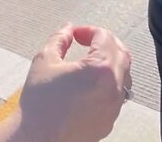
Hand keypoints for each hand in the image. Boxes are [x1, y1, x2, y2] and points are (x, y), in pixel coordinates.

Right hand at [14, 24, 131, 141]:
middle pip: (121, 53)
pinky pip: (117, 96)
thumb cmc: (39, 104)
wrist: (38, 138)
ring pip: (123, 75)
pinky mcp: (110, 121)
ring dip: (110, 62)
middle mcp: (114, 88)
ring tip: (90, 60)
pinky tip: (90, 84)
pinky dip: (109, 84)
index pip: (104, 38)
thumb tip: (68, 30)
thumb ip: (60, 39)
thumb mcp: (45, 60)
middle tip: (88, 40)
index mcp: (100, 69)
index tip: (76, 34)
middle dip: (105, 42)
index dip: (89, 31)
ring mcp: (114, 107)